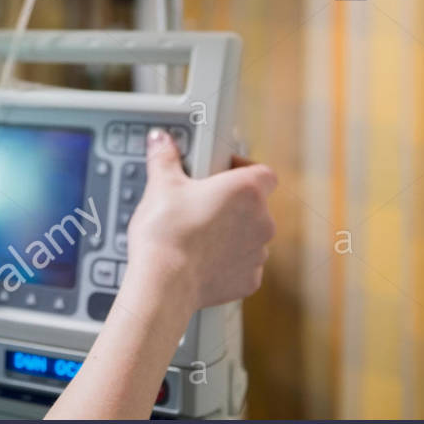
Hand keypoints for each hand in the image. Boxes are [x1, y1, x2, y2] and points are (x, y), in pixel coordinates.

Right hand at [126, 128, 276, 313]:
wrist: (163, 283)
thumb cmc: (166, 233)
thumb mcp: (161, 185)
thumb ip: (164, 158)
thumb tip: (161, 140)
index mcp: (246, 191)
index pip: (263, 171)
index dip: (244, 168)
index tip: (223, 170)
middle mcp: (262, 221)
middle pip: (254, 205)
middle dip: (230, 204)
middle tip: (198, 204)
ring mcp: (258, 253)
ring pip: (249, 236)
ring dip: (230, 233)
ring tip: (197, 234)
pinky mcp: (249, 280)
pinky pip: (242, 264)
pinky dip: (227, 261)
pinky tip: (201, 259)